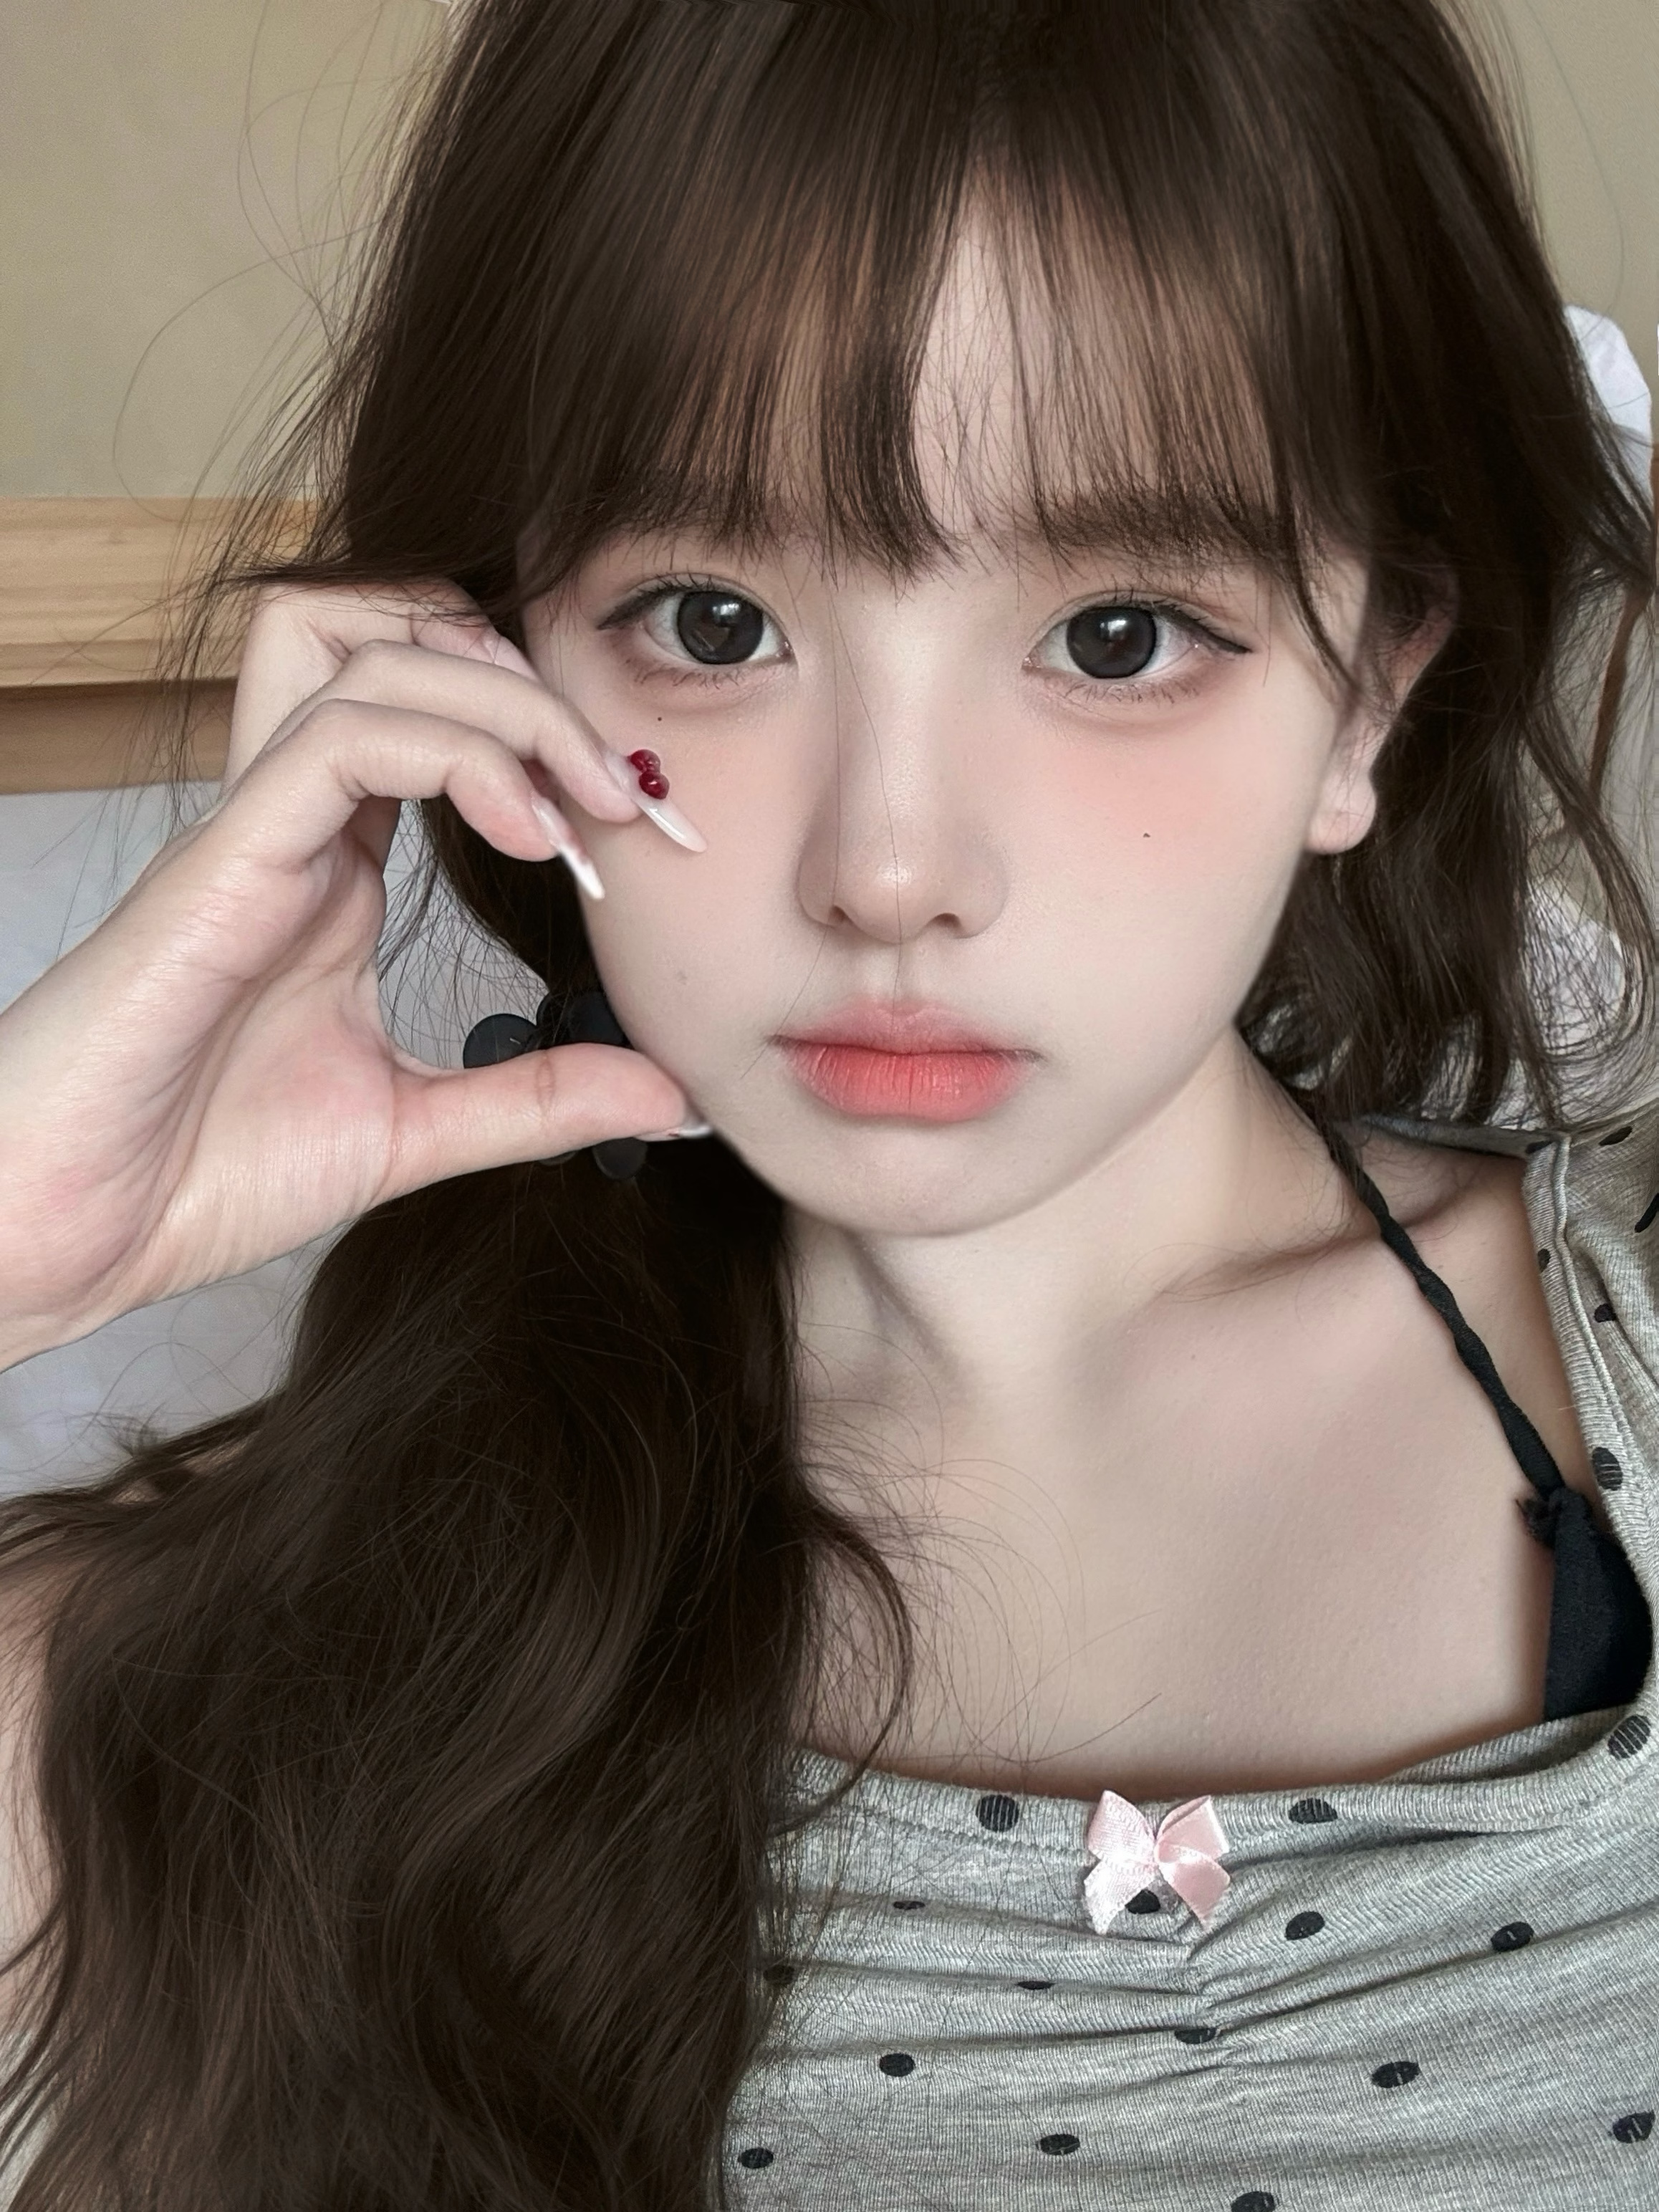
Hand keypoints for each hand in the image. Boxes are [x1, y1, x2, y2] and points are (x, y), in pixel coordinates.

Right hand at [0, 581, 692, 1369]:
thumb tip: (671, 1093)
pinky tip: (524, 832)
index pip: (442, 710)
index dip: (559, 739)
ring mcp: (254, 828)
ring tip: (587, 803)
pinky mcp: (220, 862)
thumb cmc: (198, 1172)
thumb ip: (537, 1099)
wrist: (67, 1238)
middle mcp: (295, 819)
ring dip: (507, 700)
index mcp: (336, 860)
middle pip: (408, 636)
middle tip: (631, 796)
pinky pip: (335, 735)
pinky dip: (454, 753)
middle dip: (543, 685)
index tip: (652, 834)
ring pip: (370, 648)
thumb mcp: (414, 1131)